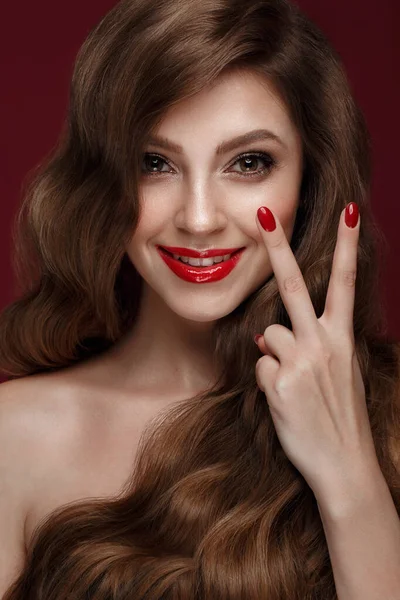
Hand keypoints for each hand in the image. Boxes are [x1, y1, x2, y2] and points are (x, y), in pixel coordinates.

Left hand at [254, 203, 379, 501]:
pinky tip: (285, 401)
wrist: (345, 464)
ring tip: (296, 387)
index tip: (349, 210)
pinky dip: (267, 381)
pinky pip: (260, 367)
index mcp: (344, 337)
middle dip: (278, 246)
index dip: (347, 244)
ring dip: (275, 355)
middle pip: (295, 285)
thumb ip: (309, 346)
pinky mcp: (281, 382)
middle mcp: (324, 342)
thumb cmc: (341, 416)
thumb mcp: (338, 373)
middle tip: (263, 213)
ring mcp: (301, 361)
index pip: (346, 281)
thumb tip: (268, 333)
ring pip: (269, 333)